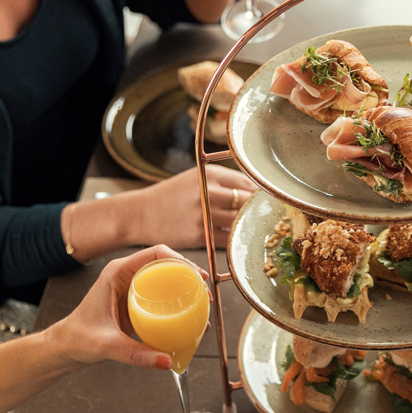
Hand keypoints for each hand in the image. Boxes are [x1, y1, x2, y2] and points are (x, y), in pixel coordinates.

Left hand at [48, 245, 197, 369]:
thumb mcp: (107, 346)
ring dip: (185, 287)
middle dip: (189, 274)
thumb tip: (167, 360)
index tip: (196, 276)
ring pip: (165, 278)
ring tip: (202, 303)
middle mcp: (126, 276)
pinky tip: (189, 316)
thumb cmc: (78, 338)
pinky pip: (161, 294)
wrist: (67, 346)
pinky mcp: (136, 302)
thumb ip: (136, 354)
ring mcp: (132, 288)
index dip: (180, 260)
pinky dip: (176, 301)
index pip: (155, 254)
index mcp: (117, 273)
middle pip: (165, 264)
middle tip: (204, 292)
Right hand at [126, 164, 257, 248]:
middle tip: (271, 214)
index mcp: (210, 175)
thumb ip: (224, 182)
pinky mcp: (201, 235)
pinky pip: (229, 238)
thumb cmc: (172, 195)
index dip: (261, 192)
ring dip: (250, 224)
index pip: (248, 182)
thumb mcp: (196, 178)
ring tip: (258, 226)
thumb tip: (258, 191)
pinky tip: (240, 237)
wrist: (140, 214)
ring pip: (240, 220)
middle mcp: (209, 193)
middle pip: (248, 201)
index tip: (270, 198)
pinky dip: (236, 237)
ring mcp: (205, 215)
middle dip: (260, 208)